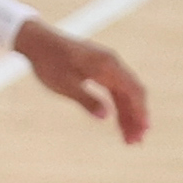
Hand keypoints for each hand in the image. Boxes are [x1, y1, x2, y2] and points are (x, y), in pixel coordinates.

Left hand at [14, 19, 147, 143]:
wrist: (38, 40)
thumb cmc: (49, 62)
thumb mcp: (66, 84)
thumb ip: (86, 99)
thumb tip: (105, 116)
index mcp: (106, 66)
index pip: (132, 90)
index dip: (140, 112)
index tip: (144, 131)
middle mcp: (112, 64)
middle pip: (133, 94)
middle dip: (136, 118)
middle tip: (136, 142)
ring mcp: (107, 67)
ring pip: (125, 94)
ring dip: (129, 116)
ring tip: (129, 139)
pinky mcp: (100, 70)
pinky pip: (115, 91)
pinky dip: (119, 107)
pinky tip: (119, 123)